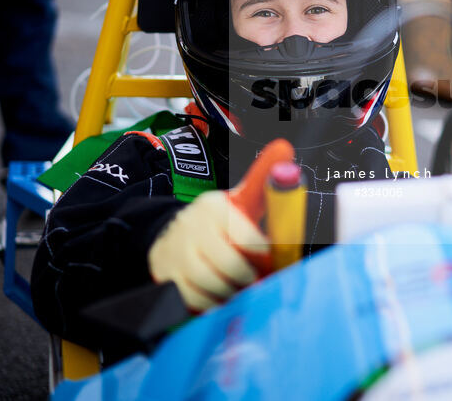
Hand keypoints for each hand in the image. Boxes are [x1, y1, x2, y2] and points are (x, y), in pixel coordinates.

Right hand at [148, 139, 294, 311]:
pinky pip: (197, 300)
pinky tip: (221, 295)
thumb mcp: (240, 199)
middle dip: (250, 277)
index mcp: (214, 206)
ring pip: (215, 285)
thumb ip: (263, 180)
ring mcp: (176, 253)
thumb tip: (284, 147)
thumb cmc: (219, 222)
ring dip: (233, 292)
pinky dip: (214, 303)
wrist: (172, 236)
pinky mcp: (166, 277)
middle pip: (232, 265)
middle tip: (258, 279)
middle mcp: (192, 227)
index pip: (247, 237)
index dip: (264, 254)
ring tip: (240, 286)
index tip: (272, 260)